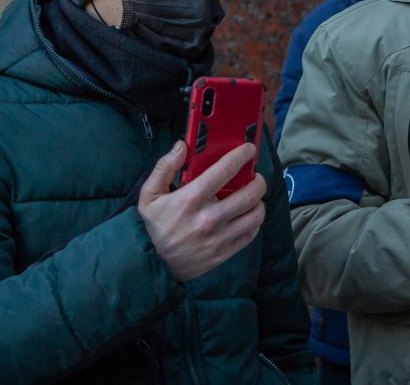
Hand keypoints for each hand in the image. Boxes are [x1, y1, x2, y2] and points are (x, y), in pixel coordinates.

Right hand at [138, 141, 266, 281]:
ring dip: (259, 202)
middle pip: (250, 193)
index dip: (242, 155)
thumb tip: (182, 146)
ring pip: (255, 215)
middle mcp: (209, 217)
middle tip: (255, 177)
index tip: (249, 149)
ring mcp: (219, 237)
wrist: (153, 264)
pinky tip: (247, 216)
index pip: (226, 170)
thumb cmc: (154, 225)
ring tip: (253, 197)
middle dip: (258, 180)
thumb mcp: (150, 194)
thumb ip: (165, 167)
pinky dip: (254, 222)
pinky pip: (251, 234)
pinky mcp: (224, 253)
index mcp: (191, 198)